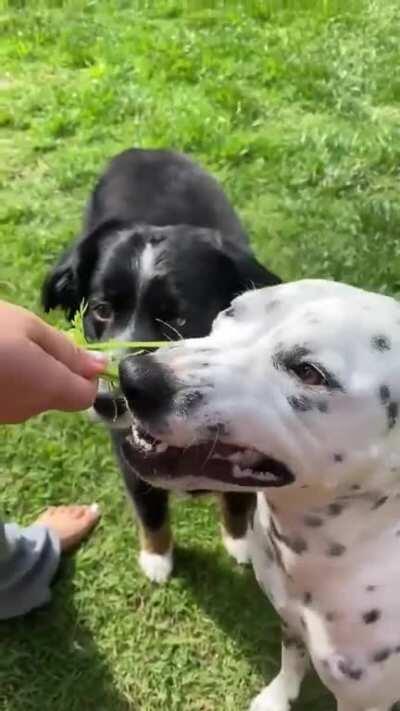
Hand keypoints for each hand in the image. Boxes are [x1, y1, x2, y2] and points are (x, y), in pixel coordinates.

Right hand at [0, 301, 106, 423]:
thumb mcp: (29, 327)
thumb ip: (67, 350)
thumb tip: (102, 366)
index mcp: (51, 389)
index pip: (86, 396)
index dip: (86, 375)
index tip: (71, 351)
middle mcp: (31, 410)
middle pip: (58, 394)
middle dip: (54, 369)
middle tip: (30, 340)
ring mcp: (7, 415)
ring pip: (32, 395)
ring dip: (29, 374)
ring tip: (6, 346)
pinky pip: (11, 397)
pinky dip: (9, 381)